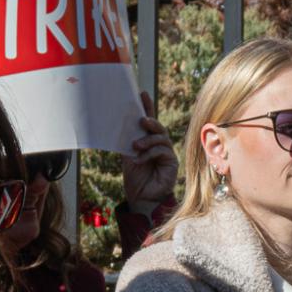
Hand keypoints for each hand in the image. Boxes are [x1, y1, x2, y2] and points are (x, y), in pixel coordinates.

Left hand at [122, 91, 177, 209]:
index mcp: (148, 141)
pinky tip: (138, 160)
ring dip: (147, 140)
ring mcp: (166, 152)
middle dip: (150, 121)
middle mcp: (159, 145)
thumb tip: (120, 126)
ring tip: (135, 146)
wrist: (141, 198)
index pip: (148, 121)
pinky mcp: (172, 161)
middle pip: (158, 127)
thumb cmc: (135, 179)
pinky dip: (149, 154)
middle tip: (141, 120)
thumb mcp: (128, 157)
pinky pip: (162, 151)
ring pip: (161, 137)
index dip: (147, 107)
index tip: (141, 93)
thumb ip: (128, 142)